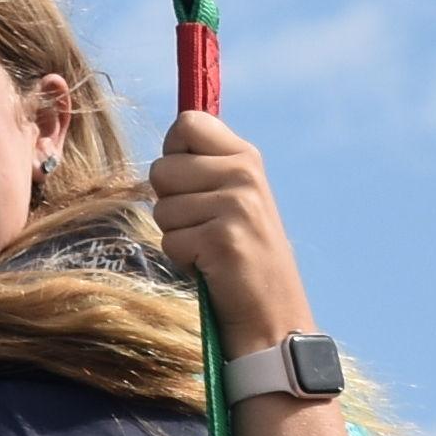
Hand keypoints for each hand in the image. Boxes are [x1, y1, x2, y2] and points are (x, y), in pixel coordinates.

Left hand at [146, 108, 313, 341]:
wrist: (273, 313)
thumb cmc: (241, 255)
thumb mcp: (234, 198)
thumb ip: (205, 167)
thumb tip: (169, 142)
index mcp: (246, 157)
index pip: (187, 123)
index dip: (174, 153)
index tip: (191, 183)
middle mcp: (244, 174)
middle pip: (162, 168)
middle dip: (169, 203)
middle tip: (204, 226)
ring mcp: (236, 206)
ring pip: (162, 209)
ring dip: (177, 235)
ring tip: (210, 248)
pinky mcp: (222, 239)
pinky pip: (170, 241)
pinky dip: (183, 260)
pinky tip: (212, 267)